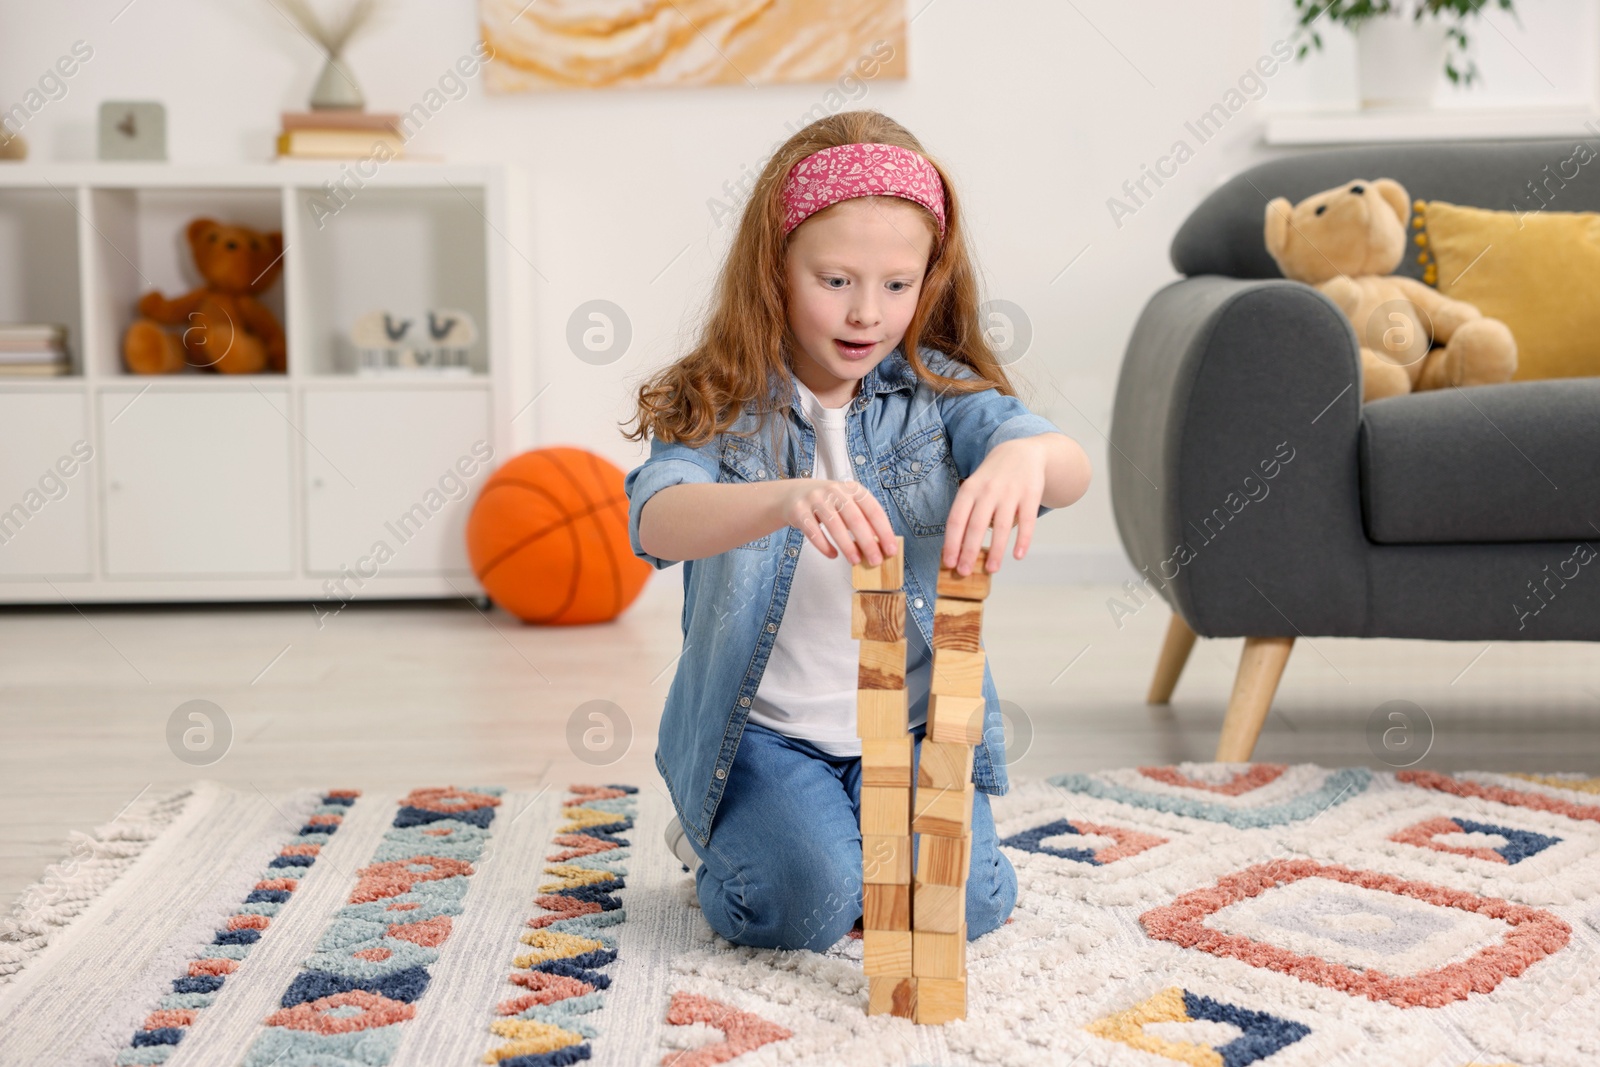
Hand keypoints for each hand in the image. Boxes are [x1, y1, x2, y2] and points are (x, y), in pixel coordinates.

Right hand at [778, 478, 897, 565]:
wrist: (793, 494)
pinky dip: (825, 546)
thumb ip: (863, 519)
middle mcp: (834, 490)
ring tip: (855, 561)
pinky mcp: (799, 511)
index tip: (890, 549)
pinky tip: (833, 555)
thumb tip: (881, 543)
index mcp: (852, 488)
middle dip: (867, 543)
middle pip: (854, 519)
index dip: (884, 531)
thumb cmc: (827, 502)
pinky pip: (814, 532)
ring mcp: (815, 499)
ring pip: (834, 525)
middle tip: (875, 561)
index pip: (873, 509)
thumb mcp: (847, 504)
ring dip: (847, 546)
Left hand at [942, 437, 1046, 576]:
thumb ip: (968, 511)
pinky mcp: (1031, 495)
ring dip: (995, 551)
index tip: (948, 563)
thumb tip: (959, 548)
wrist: (1024, 451)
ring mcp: (1010, 492)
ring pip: (1000, 526)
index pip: (956, 519)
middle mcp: (988, 490)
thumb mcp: (975, 486)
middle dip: (968, 551)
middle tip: (964, 572)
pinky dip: (1023, 539)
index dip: (951, 542)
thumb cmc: (993, 477)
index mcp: (969, 489)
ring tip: (991, 570)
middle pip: (975, 525)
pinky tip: (1018, 556)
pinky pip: (1027, 521)